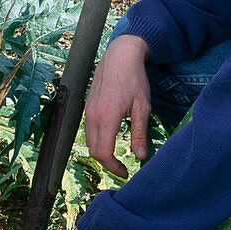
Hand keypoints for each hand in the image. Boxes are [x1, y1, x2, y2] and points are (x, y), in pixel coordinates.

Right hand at [84, 33, 150, 177]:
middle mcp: (93, 116)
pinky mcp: (87, 107)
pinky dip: (97, 141)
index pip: (104, 153)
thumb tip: (141, 157)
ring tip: (117, 157)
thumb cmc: (134, 79)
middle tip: (122, 169)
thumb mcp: (143, 107)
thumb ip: (140, 133)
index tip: (126, 173)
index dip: (114, 167)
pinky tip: (110, 140)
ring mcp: (87, 111)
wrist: (119, 56)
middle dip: (107, 164)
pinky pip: (88, 131)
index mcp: (107, 118)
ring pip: (89, 141)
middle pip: (94, 151)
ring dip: (101, 153)